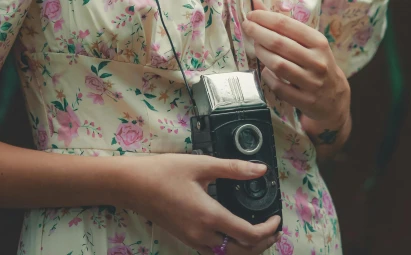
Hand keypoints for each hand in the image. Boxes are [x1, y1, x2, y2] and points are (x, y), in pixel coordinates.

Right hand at [120, 153, 281, 253]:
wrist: (133, 185)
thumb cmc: (164, 172)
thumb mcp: (200, 164)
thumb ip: (232, 168)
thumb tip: (260, 170)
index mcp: (210, 216)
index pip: (249, 236)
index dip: (268, 230)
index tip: (277, 217)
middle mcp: (203, 235)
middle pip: (242, 252)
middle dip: (263, 243)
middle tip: (272, 227)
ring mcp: (193, 240)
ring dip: (248, 248)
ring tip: (258, 231)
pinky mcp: (186, 239)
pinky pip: (215, 251)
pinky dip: (231, 247)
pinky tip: (233, 231)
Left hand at [242, 0, 349, 129]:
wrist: (334, 97)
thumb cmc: (317, 62)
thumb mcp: (308, 41)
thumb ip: (283, 23)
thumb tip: (256, 3)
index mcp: (318, 42)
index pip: (287, 25)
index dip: (265, 17)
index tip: (251, 14)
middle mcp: (317, 61)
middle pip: (279, 43)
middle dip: (258, 32)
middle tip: (246, 26)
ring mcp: (311, 82)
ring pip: (278, 64)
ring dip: (261, 53)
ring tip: (255, 46)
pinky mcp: (305, 100)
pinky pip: (278, 86)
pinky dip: (267, 76)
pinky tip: (265, 69)